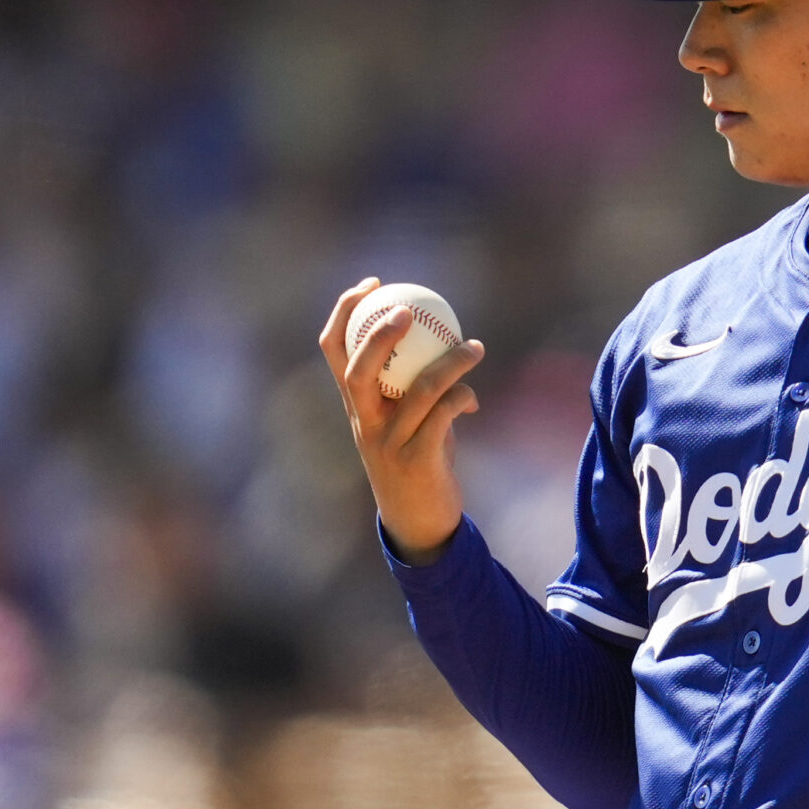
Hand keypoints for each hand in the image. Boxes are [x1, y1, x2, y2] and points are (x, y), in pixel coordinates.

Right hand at [318, 278, 486, 563]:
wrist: (420, 523)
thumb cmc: (418, 462)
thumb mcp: (408, 420)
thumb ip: (416, 387)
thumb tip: (448, 342)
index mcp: (356, 407)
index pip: (334, 351)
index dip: (346, 313)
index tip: (373, 285)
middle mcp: (364, 422)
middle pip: (359, 369)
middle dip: (379, 334)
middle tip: (409, 309)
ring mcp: (388, 442)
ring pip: (417, 390)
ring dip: (451, 363)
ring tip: (474, 347)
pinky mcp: (416, 460)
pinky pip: (443, 416)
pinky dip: (462, 399)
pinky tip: (473, 397)